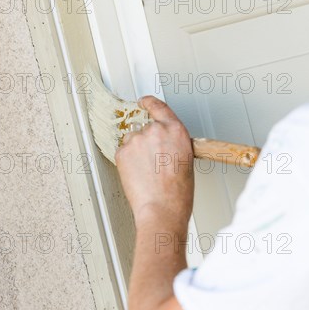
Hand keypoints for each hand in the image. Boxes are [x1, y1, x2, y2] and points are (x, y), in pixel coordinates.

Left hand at [115, 96, 193, 228]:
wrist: (162, 208)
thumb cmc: (178, 192)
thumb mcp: (186, 159)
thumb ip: (173, 143)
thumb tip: (164, 144)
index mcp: (176, 130)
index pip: (159, 107)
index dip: (149, 103)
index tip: (143, 102)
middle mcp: (156, 130)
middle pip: (145, 128)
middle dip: (146, 143)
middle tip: (153, 163)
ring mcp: (137, 140)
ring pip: (132, 141)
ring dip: (136, 152)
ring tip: (147, 173)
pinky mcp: (122, 151)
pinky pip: (123, 152)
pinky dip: (127, 162)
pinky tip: (138, 175)